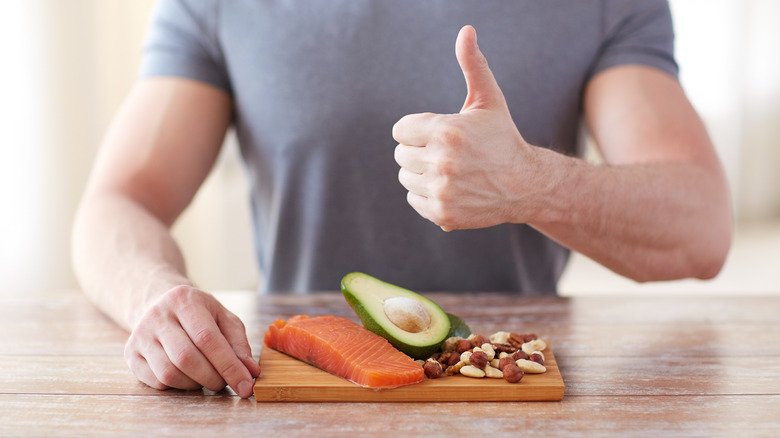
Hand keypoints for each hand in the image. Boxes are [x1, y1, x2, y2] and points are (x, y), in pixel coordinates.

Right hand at [124, 285, 260, 397]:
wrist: (159, 303)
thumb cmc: (198, 314)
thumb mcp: (223, 318)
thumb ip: (239, 344)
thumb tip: (251, 372)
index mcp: (185, 301)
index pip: (207, 338)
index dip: (229, 365)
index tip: (245, 386)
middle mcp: (158, 316)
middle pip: (186, 358)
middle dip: (212, 378)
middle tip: (225, 383)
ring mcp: (140, 335)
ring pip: (169, 373)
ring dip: (194, 384)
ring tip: (207, 378)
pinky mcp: (130, 354)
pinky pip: (156, 382)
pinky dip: (177, 387)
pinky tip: (187, 376)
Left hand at [393, 25, 546, 230]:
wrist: (525, 184)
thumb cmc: (502, 138)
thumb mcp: (488, 100)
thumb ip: (472, 65)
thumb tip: (466, 30)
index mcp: (446, 132)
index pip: (401, 130)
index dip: (418, 130)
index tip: (439, 133)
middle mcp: (441, 163)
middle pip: (401, 154)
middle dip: (420, 150)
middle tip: (447, 153)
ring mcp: (441, 191)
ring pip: (405, 177)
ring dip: (421, 173)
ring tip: (449, 170)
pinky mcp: (442, 213)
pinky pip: (414, 199)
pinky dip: (427, 194)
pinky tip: (451, 187)